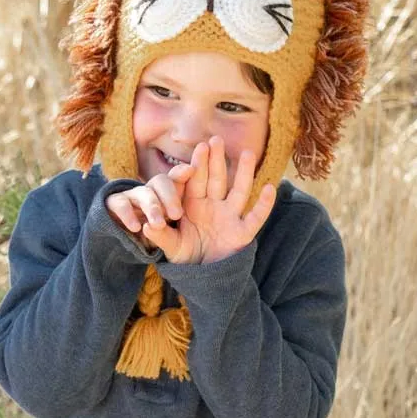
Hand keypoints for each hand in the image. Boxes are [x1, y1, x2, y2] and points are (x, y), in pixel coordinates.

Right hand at [106, 165, 196, 246]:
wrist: (129, 255)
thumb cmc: (159, 240)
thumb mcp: (176, 237)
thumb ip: (175, 222)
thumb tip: (178, 211)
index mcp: (170, 195)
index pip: (177, 178)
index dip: (181, 173)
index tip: (190, 170)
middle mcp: (152, 191)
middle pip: (161, 181)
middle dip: (170, 195)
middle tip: (177, 215)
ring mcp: (133, 196)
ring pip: (143, 192)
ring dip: (151, 207)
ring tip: (158, 224)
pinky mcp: (114, 204)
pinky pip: (120, 203)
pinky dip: (128, 214)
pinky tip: (136, 227)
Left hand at [146, 136, 275, 264]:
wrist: (203, 278)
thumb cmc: (185, 258)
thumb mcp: (171, 247)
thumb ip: (161, 236)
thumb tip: (146, 227)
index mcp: (194, 206)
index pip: (196, 181)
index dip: (199, 165)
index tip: (200, 148)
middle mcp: (214, 207)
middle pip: (217, 180)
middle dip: (217, 160)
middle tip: (217, 139)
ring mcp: (229, 218)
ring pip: (239, 191)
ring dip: (244, 173)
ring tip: (248, 153)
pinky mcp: (242, 234)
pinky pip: (255, 217)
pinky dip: (263, 205)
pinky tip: (270, 188)